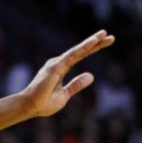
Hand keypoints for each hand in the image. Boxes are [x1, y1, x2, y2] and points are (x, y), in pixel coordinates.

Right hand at [0, 31, 114, 127]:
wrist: (30, 107)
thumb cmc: (44, 103)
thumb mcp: (65, 95)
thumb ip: (76, 85)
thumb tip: (91, 76)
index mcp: (61, 68)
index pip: (80, 56)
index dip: (93, 49)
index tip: (105, 42)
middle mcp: (59, 62)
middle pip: (81, 51)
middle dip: (96, 43)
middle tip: (111, 37)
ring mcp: (57, 63)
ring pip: (78, 51)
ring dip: (91, 43)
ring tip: (104, 35)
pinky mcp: (56, 66)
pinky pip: (72, 55)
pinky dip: (83, 48)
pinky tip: (92, 43)